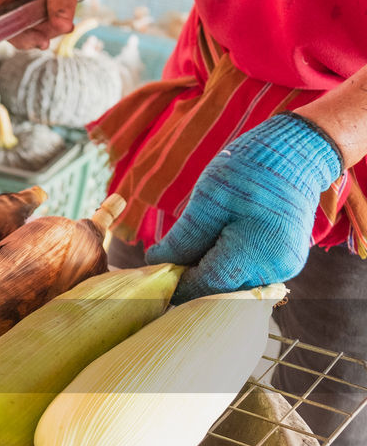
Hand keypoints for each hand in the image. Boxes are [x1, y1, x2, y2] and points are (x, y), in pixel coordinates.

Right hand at [0, 0, 123, 48]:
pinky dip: (42, 24)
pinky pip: (26, 16)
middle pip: (1, 16)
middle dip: (22, 31)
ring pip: (14, 20)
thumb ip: (62, 3)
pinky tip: (58, 22)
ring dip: (36, 30)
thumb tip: (59, 28)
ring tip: (60, 27)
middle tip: (44, 40)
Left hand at [145, 114, 343, 302]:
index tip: (152, 274)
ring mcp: (283, 269)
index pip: (206, 285)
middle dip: (190, 279)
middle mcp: (277, 269)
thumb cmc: (248, 170)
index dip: (176, 283)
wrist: (293, 155)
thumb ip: (183, 240)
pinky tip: (211, 248)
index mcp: (260, 252)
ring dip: (206, 275)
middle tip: (166, 261)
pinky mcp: (282, 264)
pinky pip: (244, 276)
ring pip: (231, 287)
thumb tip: (155, 264)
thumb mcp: (207, 200)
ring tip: (189, 250)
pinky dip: (224, 268)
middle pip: (219, 291)